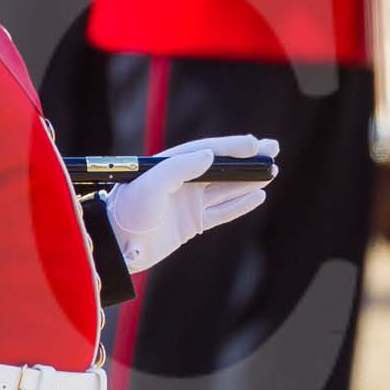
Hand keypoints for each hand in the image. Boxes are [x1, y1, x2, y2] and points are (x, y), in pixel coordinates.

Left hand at [105, 134, 278, 274]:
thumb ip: (179, 168)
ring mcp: (188, 203)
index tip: (255, 143)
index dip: (232, 147)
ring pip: (226, 189)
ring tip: (271, 172)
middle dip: (248, 159)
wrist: (116, 245)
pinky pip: (222, 212)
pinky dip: (240, 204)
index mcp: (170, 165)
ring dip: (248, 180)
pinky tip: (258, 196)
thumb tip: (208, 155)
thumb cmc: (128, 210)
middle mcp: (182, 182)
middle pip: (222, 168)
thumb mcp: (151, 184)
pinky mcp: (191, 224)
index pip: (208, 151)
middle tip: (274, 150)